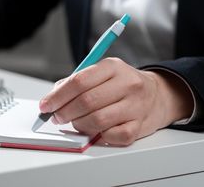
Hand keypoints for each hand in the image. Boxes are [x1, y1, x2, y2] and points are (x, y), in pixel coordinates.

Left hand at [39, 58, 193, 145]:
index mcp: (113, 67)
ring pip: (98, 120)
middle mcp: (127, 84)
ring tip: (75, 122)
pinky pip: (113, 136)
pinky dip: (99, 136)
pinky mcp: (140, 125)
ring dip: (79, 124)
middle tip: (57, 117)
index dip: (58, 96)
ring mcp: (135, 106)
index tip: (46, 105)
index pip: (79, 81)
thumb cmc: (121, 85)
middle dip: (65, 112)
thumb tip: (52, 99)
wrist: (157, 95)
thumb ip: (76, 83)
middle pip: (87, 101)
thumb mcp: (101, 74)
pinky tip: (96, 130)